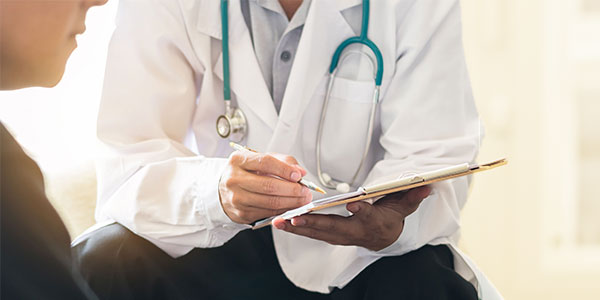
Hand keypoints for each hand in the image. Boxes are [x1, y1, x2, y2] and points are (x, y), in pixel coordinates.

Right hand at [219, 151, 312, 223]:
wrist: (224, 189)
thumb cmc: (246, 172)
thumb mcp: (261, 160)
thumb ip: (283, 162)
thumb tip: (300, 172)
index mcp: (239, 160)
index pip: (265, 162)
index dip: (285, 170)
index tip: (299, 175)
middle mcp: (234, 179)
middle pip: (269, 186)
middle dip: (292, 190)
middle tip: (305, 191)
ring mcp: (236, 198)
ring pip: (270, 203)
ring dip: (291, 203)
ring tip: (302, 200)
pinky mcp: (241, 213)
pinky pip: (268, 213)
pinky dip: (283, 211)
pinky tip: (291, 207)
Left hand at [272, 186, 430, 250]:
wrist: (384, 237)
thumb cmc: (392, 216)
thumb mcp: (404, 205)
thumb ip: (412, 195)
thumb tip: (427, 184)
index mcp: (374, 222)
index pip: (369, 216)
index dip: (362, 211)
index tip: (354, 204)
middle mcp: (355, 232)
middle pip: (334, 228)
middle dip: (314, 223)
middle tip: (296, 217)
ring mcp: (341, 236)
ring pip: (318, 233)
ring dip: (298, 227)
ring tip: (279, 222)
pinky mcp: (330, 236)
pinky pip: (311, 233)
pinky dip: (296, 228)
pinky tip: (280, 222)